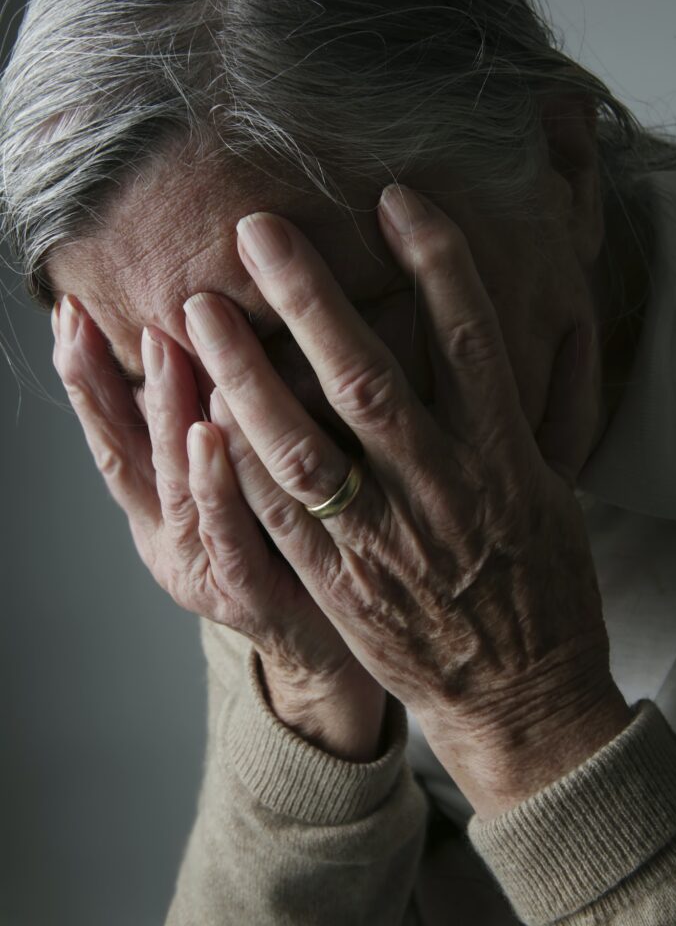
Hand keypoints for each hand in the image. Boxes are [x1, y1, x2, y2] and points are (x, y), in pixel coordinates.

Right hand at [50, 295, 385, 761]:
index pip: (111, 432)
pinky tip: (210, 433)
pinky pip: (227, 533)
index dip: (84, 376)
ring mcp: (201, 566)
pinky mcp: (245, 594)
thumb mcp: (234, 481)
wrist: (323, 645)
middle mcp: (166, 534)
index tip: (68, 314)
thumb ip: (213, 424)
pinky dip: (213, 483)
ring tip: (160, 348)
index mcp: (157, 505)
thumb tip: (205, 337)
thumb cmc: (283, 545)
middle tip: (86, 320)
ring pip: (172, 486)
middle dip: (99, 385)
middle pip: (123, 453)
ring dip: (164, 414)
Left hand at [183, 184, 630, 815]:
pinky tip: (198, 410)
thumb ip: (556, 403)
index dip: (436, 263)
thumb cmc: (543, 585)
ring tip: (201, 312)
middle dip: (310, 298)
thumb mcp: (561, 486)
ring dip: (247, 374)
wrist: (521, 698)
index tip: (395, 199)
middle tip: (258, 231)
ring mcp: (385, 539)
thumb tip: (569, 321)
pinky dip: (238, 462)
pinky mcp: (340, 583)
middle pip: (367, 379)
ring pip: (305, 446)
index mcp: (504, 457)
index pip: (470, 341)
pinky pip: (279, 517)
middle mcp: (441, 489)